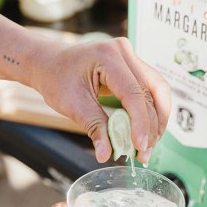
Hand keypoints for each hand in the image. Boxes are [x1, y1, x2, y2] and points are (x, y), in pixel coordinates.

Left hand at [29, 37, 170, 163]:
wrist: (48, 63)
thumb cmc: (56, 79)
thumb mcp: (72, 105)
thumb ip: (94, 128)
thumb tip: (105, 154)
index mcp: (107, 56)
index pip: (134, 93)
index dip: (140, 123)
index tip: (139, 146)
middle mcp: (124, 52)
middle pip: (152, 92)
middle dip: (151, 126)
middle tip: (144, 152)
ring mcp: (131, 57)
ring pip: (158, 90)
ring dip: (157, 120)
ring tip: (149, 145)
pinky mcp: (133, 67)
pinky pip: (151, 90)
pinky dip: (151, 112)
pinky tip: (147, 132)